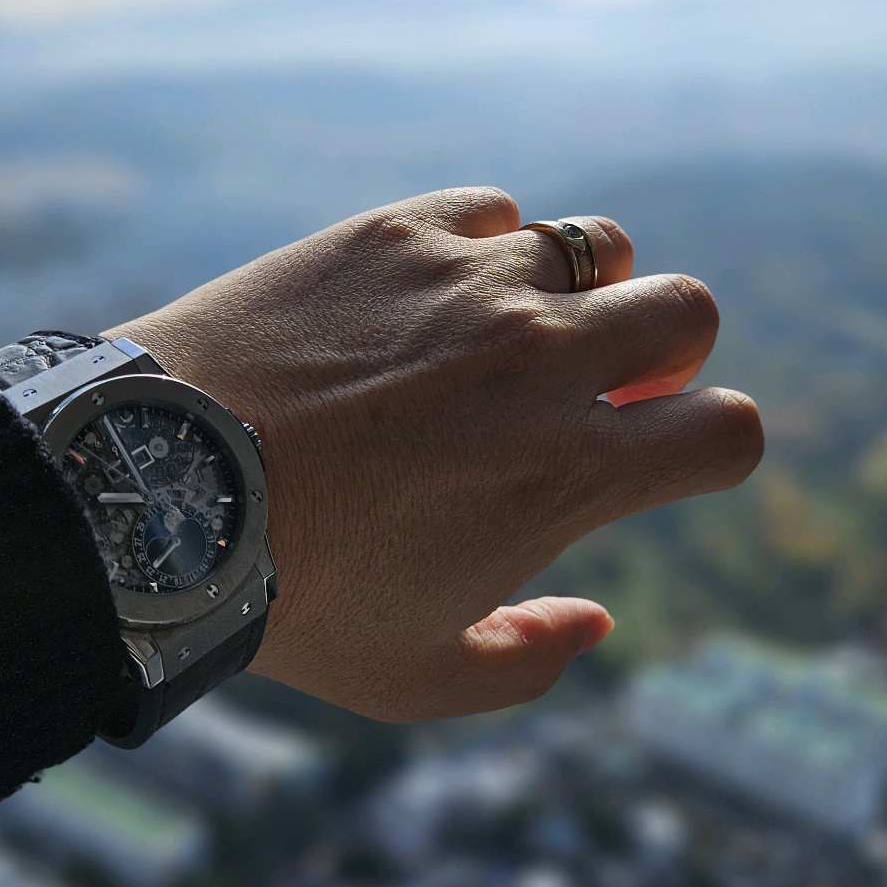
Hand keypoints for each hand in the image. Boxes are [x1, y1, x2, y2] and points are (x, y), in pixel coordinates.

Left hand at [104, 188, 761, 721]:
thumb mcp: (413, 677)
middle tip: (602, 387)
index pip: (730, 429)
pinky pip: (492, 208)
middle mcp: (541, 361)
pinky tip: (433, 294)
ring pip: (598, 243)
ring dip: (584, 289)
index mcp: (568, 470)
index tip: (657, 455)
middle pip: (689, 310)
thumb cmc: (288, 598)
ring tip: (520, 330)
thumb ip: (527, 661)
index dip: (714, 446)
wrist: (156, 491)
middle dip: (668, 354)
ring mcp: (471, 285)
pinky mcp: (396, 234)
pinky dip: (484, 246)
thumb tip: (592, 621)